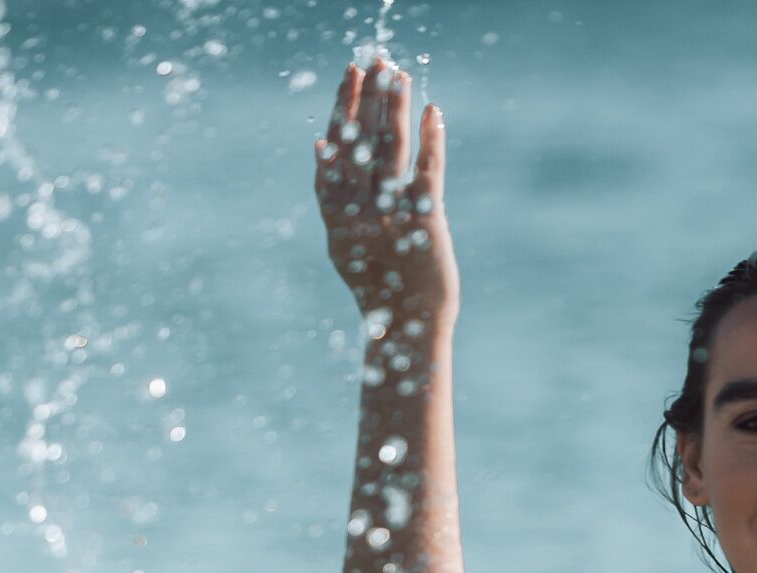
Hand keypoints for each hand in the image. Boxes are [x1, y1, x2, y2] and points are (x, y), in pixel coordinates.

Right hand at [316, 58, 455, 331]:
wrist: (406, 328)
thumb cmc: (381, 287)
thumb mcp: (348, 242)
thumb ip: (333, 198)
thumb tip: (321, 146)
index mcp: (338, 214)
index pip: (339, 149)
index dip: (345, 109)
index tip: (350, 75)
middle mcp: (361, 211)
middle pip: (363, 143)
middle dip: (368, 99)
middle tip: (373, 60)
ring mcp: (391, 217)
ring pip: (391, 151)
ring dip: (395, 109)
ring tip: (400, 74)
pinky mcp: (425, 225)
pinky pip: (428, 175)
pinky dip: (431, 143)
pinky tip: (434, 114)